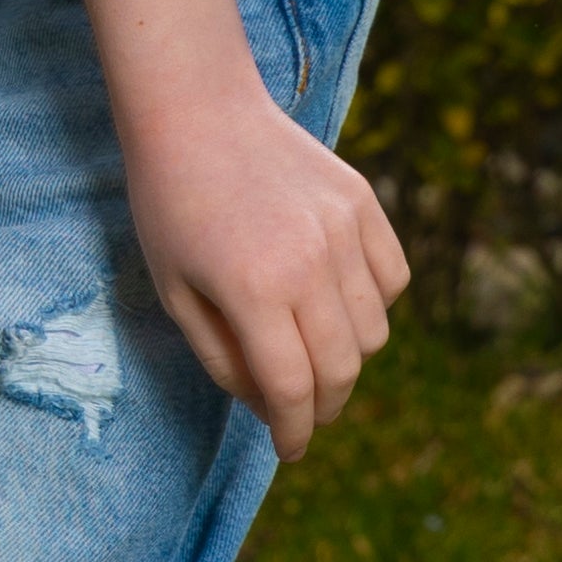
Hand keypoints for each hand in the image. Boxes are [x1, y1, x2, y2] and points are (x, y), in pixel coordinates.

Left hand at [125, 87, 407, 461]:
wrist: (197, 111)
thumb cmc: (169, 204)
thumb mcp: (174, 292)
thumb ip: (223, 358)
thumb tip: (271, 405)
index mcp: (253, 291)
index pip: (293, 390)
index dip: (293, 432)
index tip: (289, 450)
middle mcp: (309, 263)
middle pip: (341, 369)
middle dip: (323, 407)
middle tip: (302, 413)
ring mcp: (344, 230)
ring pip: (375, 330)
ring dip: (348, 359)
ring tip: (312, 353)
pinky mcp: (364, 203)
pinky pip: (392, 279)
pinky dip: (373, 306)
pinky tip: (336, 303)